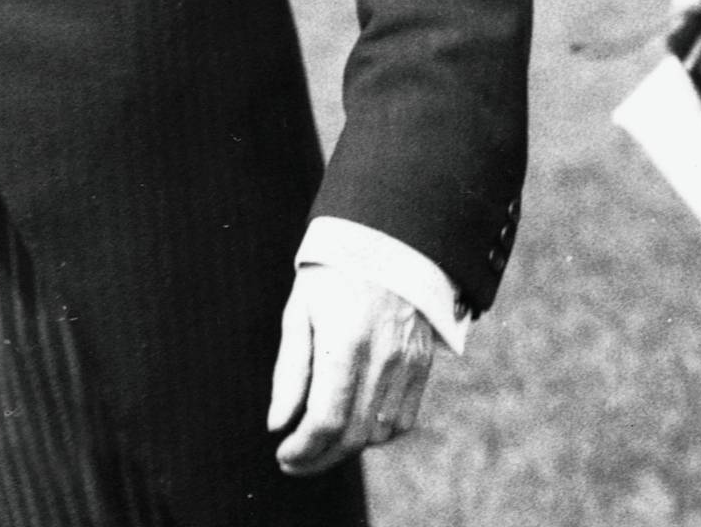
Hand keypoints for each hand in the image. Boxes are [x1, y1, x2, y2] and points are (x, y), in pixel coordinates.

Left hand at [267, 266, 437, 475]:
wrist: (389, 241)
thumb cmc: (335, 273)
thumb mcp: (300, 311)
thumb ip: (290, 372)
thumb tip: (278, 425)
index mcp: (346, 341)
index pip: (326, 420)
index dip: (302, 449)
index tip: (283, 454)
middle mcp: (382, 357)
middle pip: (353, 436)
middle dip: (318, 459)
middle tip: (294, 460)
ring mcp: (408, 363)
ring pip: (379, 434)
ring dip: (346, 450)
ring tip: (321, 443)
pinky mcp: (422, 364)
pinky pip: (403, 420)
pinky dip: (377, 435)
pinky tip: (354, 429)